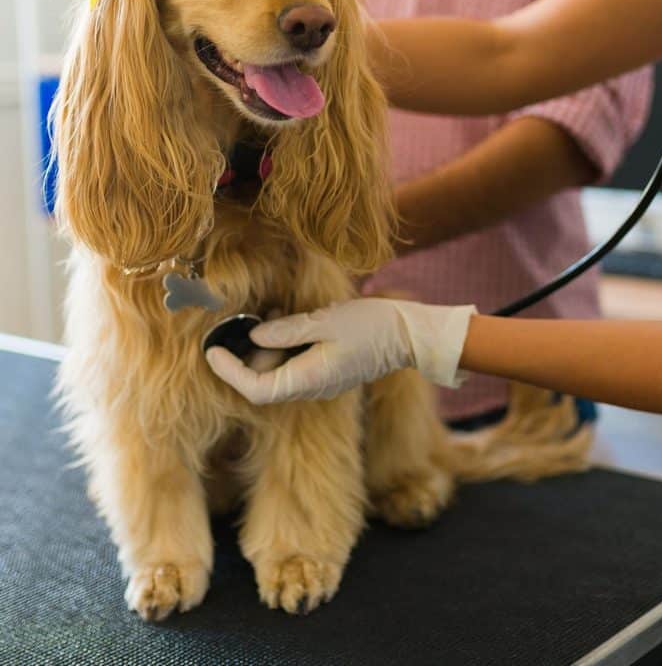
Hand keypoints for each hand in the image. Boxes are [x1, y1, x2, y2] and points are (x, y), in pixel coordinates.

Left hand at [205, 297, 475, 404]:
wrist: (408, 335)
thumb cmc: (371, 326)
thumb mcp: (324, 321)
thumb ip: (286, 331)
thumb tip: (253, 336)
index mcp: (308, 380)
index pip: (256, 390)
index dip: (229, 373)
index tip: (211, 351)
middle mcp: (310, 388)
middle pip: (263, 382)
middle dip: (247, 354)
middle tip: (244, 319)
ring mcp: (318, 381)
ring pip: (277, 371)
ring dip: (266, 345)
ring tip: (271, 311)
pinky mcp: (325, 370)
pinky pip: (293, 363)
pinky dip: (283, 344)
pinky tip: (287, 316)